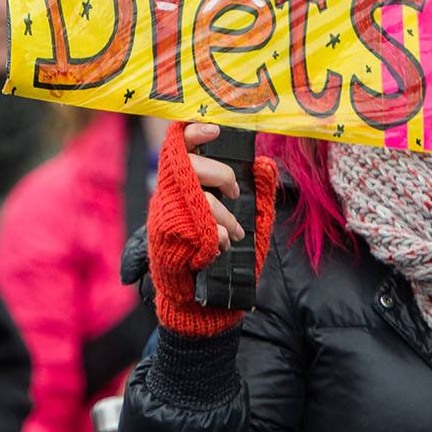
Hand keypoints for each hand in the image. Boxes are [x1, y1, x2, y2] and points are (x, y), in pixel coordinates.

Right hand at [145, 122, 276, 337]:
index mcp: (187, 183)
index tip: (216, 130)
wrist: (206, 301)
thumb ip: (258, 193)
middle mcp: (171, 195)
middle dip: (219, 175)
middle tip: (234, 193)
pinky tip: (222, 246)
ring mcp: (165, 216)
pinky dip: (215, 236)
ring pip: (196, 197)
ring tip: (234, 234)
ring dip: (223, 215)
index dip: (194, 132)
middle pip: (187, 163)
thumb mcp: (250, 221)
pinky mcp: (166, 239)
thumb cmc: (225, 256)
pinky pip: (195, 227)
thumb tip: (265, 164)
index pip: (180, 146)